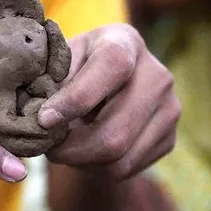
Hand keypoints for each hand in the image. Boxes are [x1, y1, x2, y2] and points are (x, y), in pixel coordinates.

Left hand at [39, 23, 179, 178]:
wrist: (108, 83)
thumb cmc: (74, 69)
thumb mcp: (59, 63)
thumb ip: (51, 83)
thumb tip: (40, 117)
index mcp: (125, 42)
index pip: (111, 67)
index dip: (76, 99)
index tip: (44, 120)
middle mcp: (157, 74)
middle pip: (115, 131)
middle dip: (72, 148)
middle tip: (47, 148)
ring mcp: (170, 108)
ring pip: (120, 158)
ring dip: (82, 161)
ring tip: (64, 148)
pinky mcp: (170, 138)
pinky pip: (127, 169)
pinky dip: (97, 168)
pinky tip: (86, 150)